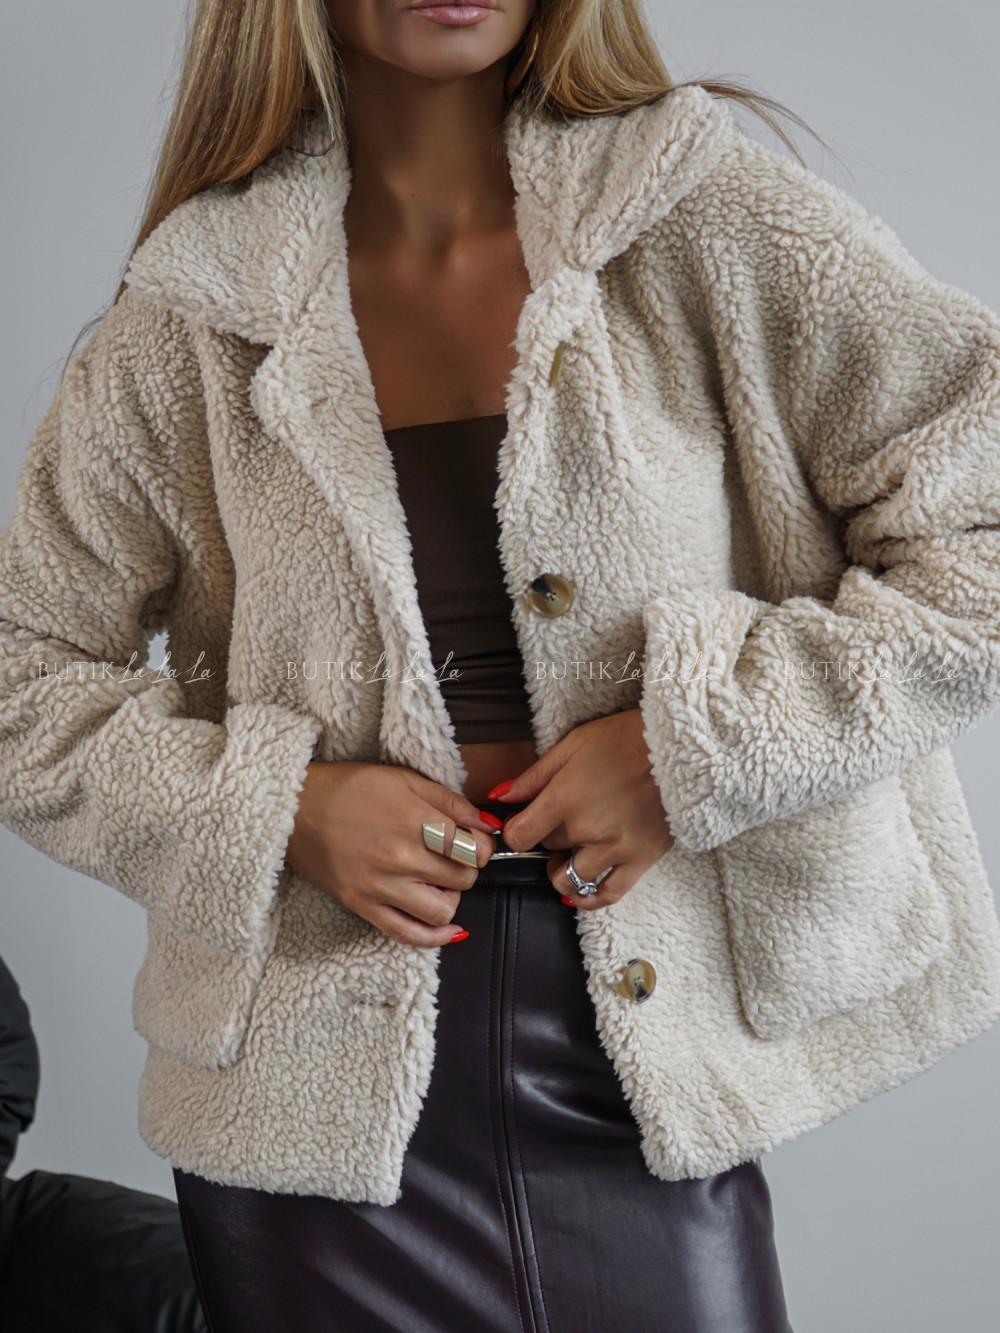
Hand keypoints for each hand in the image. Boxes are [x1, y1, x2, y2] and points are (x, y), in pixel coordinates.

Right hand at [285, 761, 495, 946]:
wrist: (294, 807)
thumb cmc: (348, 788)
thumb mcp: (403, 778)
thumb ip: (450, 801)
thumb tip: (487, 824)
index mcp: (413, 819)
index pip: (473, 847)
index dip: (482, 846)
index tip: (476, 843)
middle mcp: (400, 856)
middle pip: (462, 878)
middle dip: (467, 869)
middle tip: (455, 859)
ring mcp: (380, 885)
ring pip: (442, 910)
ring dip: (451, 898)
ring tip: (440, 883)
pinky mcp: (362, 905)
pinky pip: (407, 934)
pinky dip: (435, 937)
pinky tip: (450, 930)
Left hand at [494, 709, 673, 909]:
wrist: (685, 748)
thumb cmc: (628, 738)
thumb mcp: (574, 743)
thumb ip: (535, 775)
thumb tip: (501, 796)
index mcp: (565, 797)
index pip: (520, 836)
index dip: (514, 832)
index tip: (521, 826)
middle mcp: (586, 828)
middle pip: (547, 850)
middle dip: (546, 839)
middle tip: (556, 824)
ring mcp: (614, 848)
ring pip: (569, 879)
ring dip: (561, 871)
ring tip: (567, 855)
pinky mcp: (640, 860)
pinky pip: (608, 894)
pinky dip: (589, 899)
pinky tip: (579, 892)